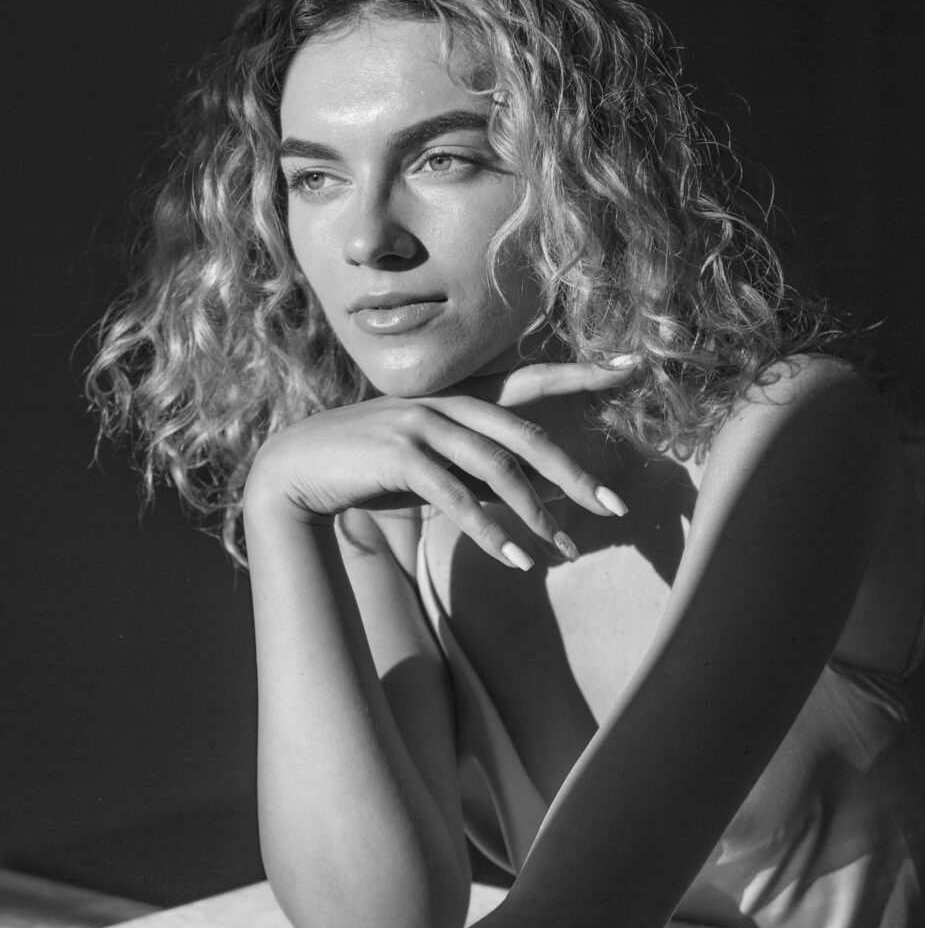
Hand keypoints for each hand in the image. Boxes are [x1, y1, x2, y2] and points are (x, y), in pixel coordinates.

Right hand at [244, 359, 630, 567]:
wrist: (295, 471)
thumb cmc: (369, 472)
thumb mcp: (434, 469)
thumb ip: (480, 475)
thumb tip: (537, 496)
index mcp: (459, 398)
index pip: (531, 379)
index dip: (582, 372)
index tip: (631, 367)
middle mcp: (446, 403)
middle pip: (528, 437)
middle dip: (575, 473)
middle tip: (614, 507)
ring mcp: (421, 425)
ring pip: (497, 471)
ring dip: (535, 516)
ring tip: (565, 550)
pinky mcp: (399, 456)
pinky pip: (458, 498)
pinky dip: (491, 532)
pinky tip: (517, 560)